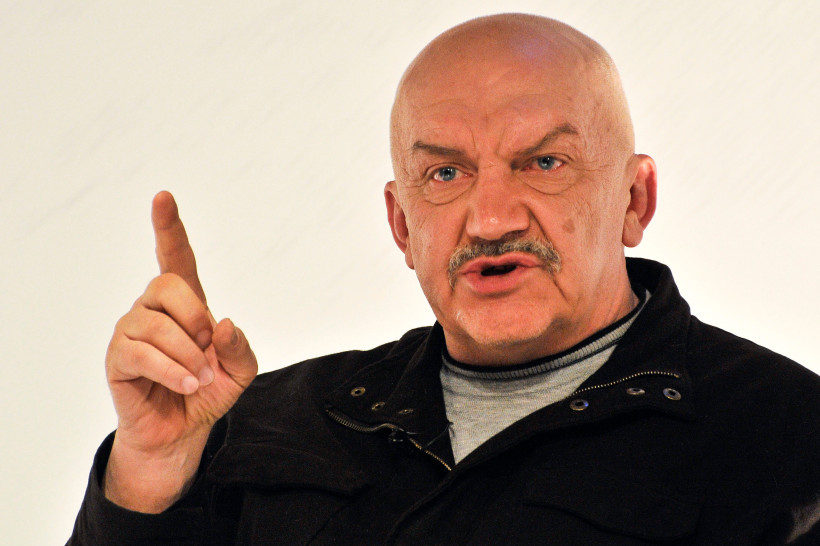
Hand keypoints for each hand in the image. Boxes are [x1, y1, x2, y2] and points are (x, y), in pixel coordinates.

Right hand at [103, 191, 257, 511]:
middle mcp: (154, 309)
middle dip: (194, 316)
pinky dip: (171, 371)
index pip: (176, 258)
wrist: (182, 432)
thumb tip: (223, 324)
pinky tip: (185, 385)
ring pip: (154, 322)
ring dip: (186, 355)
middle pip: (167, 283)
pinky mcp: (118, 358)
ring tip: (197, 378)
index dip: (169, 228)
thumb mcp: (240, 371)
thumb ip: (241, 347)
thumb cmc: (208, 392)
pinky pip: (140, 353)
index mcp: (186, 304)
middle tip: (207, 348)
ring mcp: (132, 331)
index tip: (163, 197)